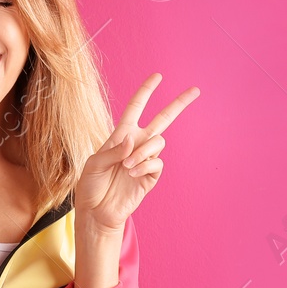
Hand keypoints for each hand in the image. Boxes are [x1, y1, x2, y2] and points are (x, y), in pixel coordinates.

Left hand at [74, 73, 199, 234]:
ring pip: (158, 142)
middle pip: (163, 119)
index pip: (136, 107)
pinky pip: (157, 162)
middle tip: (196, 90)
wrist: (97, 211)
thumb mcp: (94, 164)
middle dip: (179, 103)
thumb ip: (113, 149)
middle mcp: (136, 144)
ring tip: (126, 166)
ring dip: (143, 151)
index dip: (146, 91)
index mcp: (121, 135)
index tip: (158, 76)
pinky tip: (132, 173)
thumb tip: (134, 138)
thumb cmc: (91, 185)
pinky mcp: (151, 176)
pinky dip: (144, 165)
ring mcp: (145, 159)